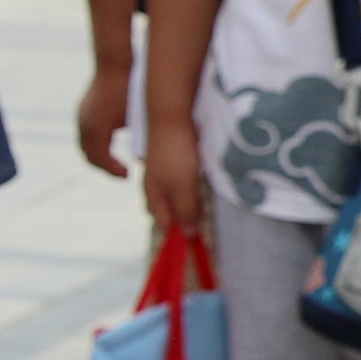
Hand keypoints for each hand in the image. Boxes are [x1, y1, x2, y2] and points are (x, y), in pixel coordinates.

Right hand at [74, 57, 130, 179]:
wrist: (114, 64)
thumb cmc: (128, 90)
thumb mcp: (136, 119)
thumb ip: (136, 140)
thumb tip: (145, 160)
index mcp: (97, 132)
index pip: (102, 161)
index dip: (115, 171)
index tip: (128, 174)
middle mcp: (84, 126)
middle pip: (90, 156)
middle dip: (105, 166)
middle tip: (122, 172)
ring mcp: (81, 118)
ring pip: (86, 146)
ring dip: (99, 155)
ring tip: (115, 160)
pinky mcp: (83, 110)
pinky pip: (86, 134)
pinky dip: (96, 143)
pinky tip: (110, 142)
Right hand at [140, 118, 210, 239]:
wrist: (171, 117)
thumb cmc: (175, 154)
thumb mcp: (183, 187)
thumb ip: (186, 211)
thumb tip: (188, 235)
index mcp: (153, 196)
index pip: (164, 224)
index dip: (180, 235)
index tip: (200, 242)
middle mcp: (155, 186)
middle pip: (169, 211)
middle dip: (184, 220)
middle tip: (205, 225)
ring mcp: (163, 173)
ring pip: (175, 197)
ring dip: (189, 204)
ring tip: (206, 207)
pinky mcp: (172, 161)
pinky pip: (181, 182)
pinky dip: (191, 189)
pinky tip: (202, 184)